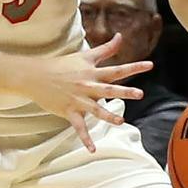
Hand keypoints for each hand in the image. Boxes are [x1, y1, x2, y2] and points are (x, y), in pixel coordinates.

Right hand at [23, 34, 151, 149]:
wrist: (36, 76)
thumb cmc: (62, 65)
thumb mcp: (85, 55)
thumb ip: (106, 48)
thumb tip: (120, 36)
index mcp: (93, 73)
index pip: (117, 69)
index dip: (134, 67)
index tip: (150, 66)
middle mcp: (88, 86)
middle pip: (109, 89)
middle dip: (125, 92)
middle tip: (140, 93)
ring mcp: (78, 100)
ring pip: (96, 109)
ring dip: (108, 116)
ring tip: (120, 122)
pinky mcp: (69, 111)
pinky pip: (79, 127)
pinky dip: (85, 139)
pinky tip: (93, 150)